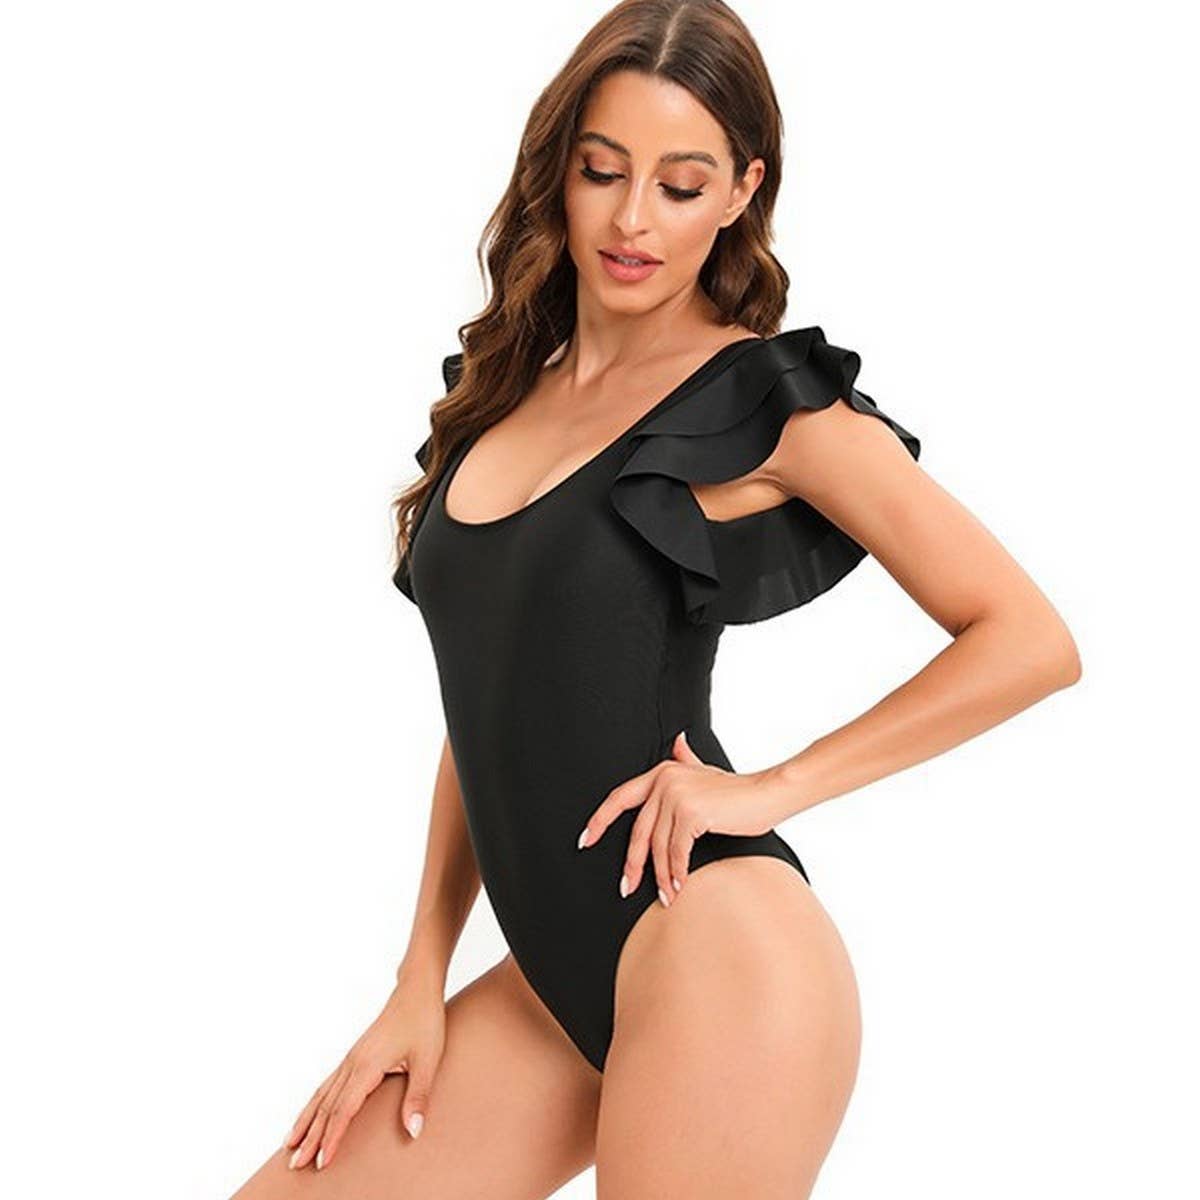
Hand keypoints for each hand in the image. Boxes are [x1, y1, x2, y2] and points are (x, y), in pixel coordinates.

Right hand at [282, 970, 445, 1170]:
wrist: (416, 991)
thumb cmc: (424, 1022)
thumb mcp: (428, 1060)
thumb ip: (418, 1097)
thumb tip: (414, 1130)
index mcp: (367, 1065)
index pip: (344, 1110)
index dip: (332, 1138)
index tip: (322, 1161)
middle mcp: (353, 1062)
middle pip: (326, 1106)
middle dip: (311, 1136)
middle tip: (295, 1164)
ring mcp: (352, 1058)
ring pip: (322, 1094)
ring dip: (307, 1120)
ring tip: (291, 1144)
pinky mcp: (355, 1055)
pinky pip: (329, 1083)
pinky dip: (316, 1102)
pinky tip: (311, 1112)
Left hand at [577, 730, 780, 904]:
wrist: (767, 793)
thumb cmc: (737, 789)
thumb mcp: (704, 771)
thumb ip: (686, 758)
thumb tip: (678, 741)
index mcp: (660, 772)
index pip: (620, 797)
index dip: (599, 820)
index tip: (584, 841)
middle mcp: (663, 780)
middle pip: (638, 830)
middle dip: (631, 863)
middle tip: (625, 888)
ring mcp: (676, 795)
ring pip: (658, 846)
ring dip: (662, 875)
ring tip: (666, 896)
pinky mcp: (691, 813)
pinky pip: (676, 851)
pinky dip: (677, 872)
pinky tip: (679, 887)